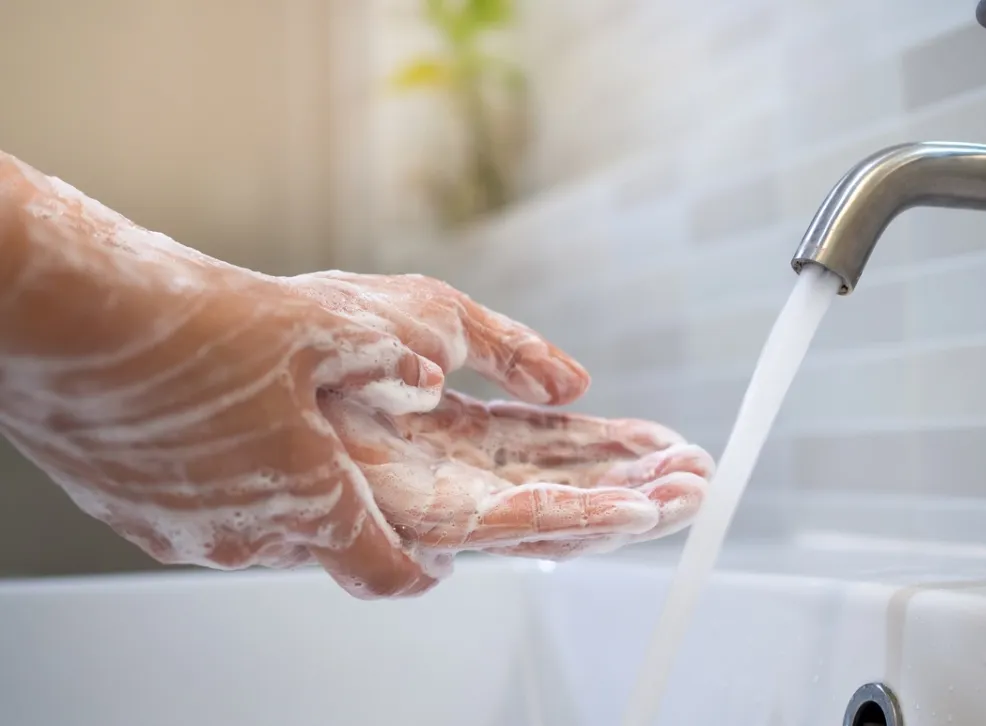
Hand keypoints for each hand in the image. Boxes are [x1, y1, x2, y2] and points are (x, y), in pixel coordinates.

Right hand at [0, 152, 445, 596]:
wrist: (73, 325)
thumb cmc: (198, 328)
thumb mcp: (321, 330)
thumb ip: (386, 362)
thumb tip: (428, 378)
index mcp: (308, 501)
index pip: (384, 573)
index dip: (420, 572)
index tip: (435, 560)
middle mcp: (247, 536)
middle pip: (323, 543)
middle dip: (348, 510)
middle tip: (354, 456)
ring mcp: (185, 534)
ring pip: (262, 528)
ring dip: (283, 492)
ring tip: (279, 428)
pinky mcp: (134, 519)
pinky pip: (204, 516)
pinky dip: (225, 486)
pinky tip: (214, 425)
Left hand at [286, 272, 714, 568]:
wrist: (239, 343)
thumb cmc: (318, 324)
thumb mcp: (436, 315)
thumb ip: (512, 352)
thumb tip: (575, 384)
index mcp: (447, 430)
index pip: (545, 449)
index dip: (609, 448)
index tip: (667, 446)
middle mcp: (442, 473)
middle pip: (555, 488)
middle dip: (629, 485)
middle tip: (697, 480)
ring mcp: (426, 501)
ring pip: (543, 519)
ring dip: (620, 509)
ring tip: (684, 498)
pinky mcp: (410, 521)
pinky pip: (506, 527)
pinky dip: (572, 519)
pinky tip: (625, 512)